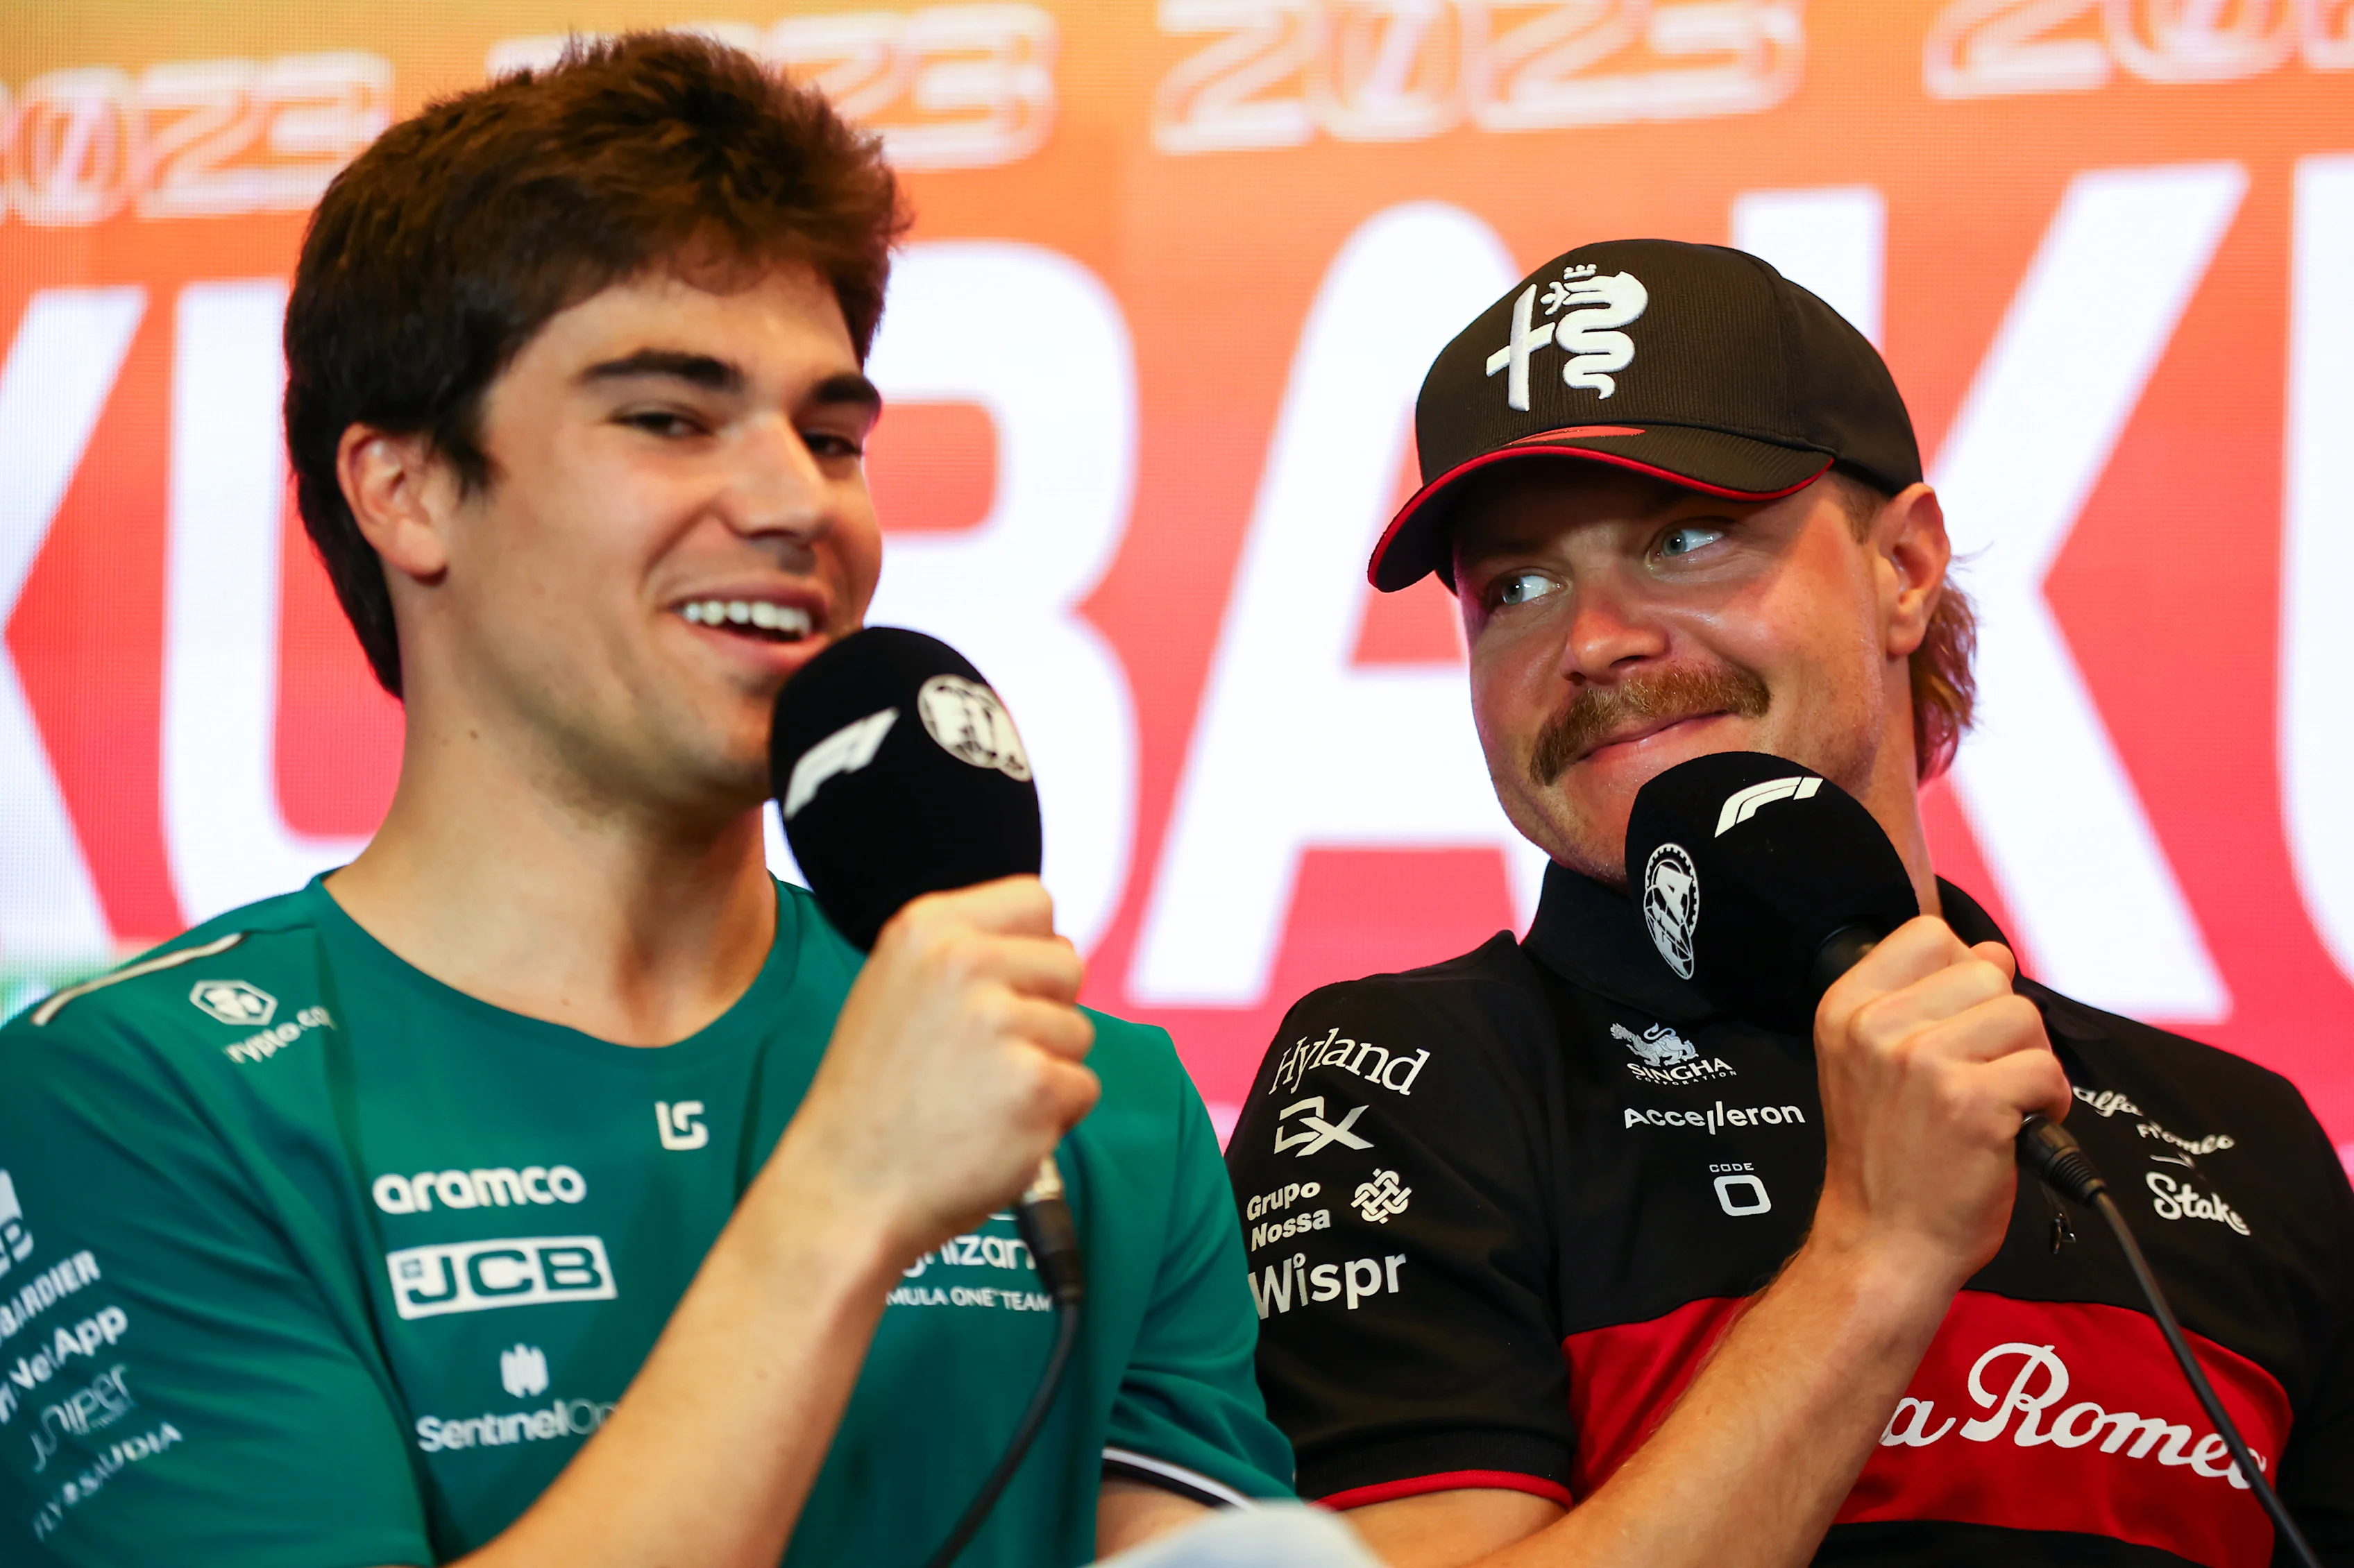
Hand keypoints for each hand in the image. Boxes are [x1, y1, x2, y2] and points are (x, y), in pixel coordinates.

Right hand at [764, 877, 1099, 1264]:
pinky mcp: (1035, 1085)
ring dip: (1045, 1071)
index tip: (999, 995)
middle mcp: (964, 962)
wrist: (843, 1192)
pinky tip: (994, 1131)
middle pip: (1067, 966)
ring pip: (1078, 1032)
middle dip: (1042, 1014)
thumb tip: (1048, 944)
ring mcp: (1001, 1023)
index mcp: (926, 927)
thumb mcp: (895, 990)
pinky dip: (1053, 1118)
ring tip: (977, 1101)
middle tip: (981, 1063)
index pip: (1034, 902)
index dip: (1029, 953)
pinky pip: (1083, 1088)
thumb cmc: (874, 1101)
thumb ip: (964, 955)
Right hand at [1808, 917, 2070, 1291]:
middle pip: (1987, 973)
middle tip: (1979, 1074)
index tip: (1957, 1021)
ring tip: (1999, 1102)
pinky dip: (2049, 1103)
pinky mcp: (1974, 1102)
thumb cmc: (1885, 1158)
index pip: (1928, 935)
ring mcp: (1924, 1063)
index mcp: (1845, 1009)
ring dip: (2029, 1063)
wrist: (1884, 1241)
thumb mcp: (1867, 1062)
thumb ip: (1919, 999)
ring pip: (2024, 1017)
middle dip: (2002, 1024)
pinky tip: (2017, 1127)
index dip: (1961, 972)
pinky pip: (2047, 1071)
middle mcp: (1877, 1028)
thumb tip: (1992, 953)